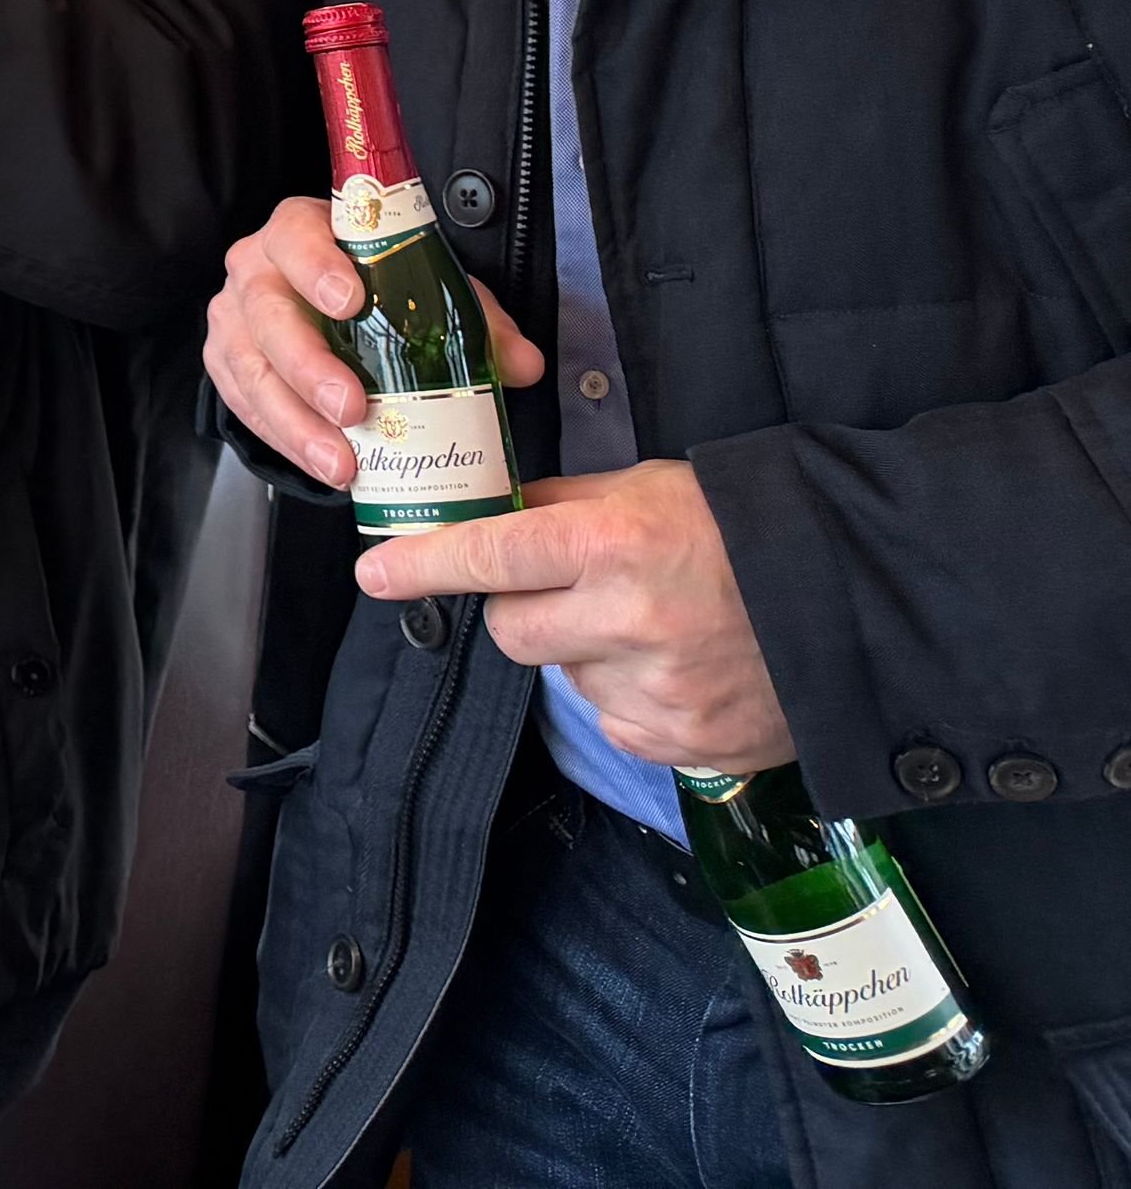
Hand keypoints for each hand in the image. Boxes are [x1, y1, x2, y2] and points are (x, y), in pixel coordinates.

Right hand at [202, 193, 545, 488]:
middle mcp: (255, 271)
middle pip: (267, 314)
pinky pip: (246, 408)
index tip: (349, 301)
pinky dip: (286, 441)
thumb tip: (523, 365)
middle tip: (352, 408)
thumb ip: (478, 321)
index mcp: (300, 232)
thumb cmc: (376, 287)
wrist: (326, 304)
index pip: (296, 236)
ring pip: (250, 371)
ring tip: (342, 463)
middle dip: (308, 367)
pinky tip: (323, 466)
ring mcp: (234, 321)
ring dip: (296, 423)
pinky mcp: (226, 368)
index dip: (316, 267)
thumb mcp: (430, 289)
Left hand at [361, 461, 794, 770]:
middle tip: (573, 589)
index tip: (373, 573)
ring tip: (657, 626)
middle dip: (522, 609)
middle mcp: (627, 623)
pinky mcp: (684, 744)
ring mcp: (658, 692)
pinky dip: (631, 697)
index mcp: (612, 546)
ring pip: (566, 677)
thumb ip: (560, 509)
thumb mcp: (646, 490)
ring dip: (588, 653)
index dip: (422, 565)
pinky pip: (616, 722)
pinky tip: (679, 667)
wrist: (861, 598)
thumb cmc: (744, 528)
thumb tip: (485, 518)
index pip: (488, 556)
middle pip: (510, 631)